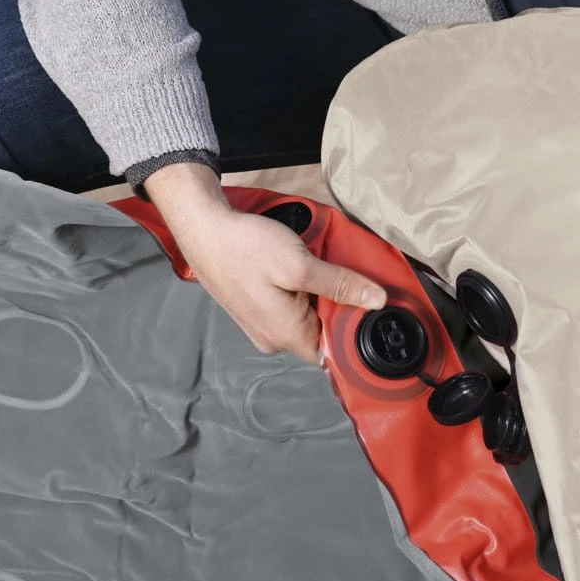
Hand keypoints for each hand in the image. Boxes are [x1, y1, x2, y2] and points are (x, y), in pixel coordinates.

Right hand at [144, 162, 387, 363]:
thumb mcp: (299, 264)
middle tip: (336, 275)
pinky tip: (296, 270)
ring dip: (316, 297)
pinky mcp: (255, 311)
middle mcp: (272, 339)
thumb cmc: (244, 247)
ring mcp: (261, 327)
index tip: (362, 303)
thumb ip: (340, 286)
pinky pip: (289, 309)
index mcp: (286, 335)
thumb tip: (375, 301)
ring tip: (312, 268)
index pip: (334, 352)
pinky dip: (299, 292)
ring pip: (305, 319)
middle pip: (321, 334)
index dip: (352, 329)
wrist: (204, 229)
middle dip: (334, 308)